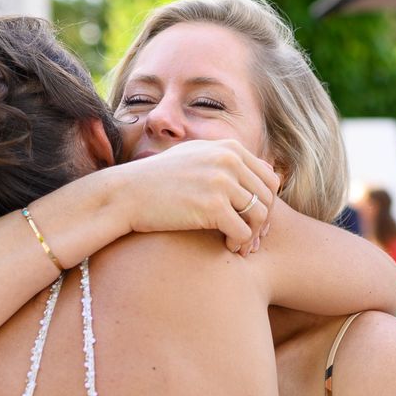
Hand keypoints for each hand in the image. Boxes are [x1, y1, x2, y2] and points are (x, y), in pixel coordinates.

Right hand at [110, 140, 280, 254]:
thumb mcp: (195, 157)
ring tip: (239, 245)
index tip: (255, 220)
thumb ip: (227, 161)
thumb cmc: (158, 180)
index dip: (268, 202)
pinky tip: (227, 247)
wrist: (125, 193)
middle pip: (268, 197)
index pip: (269, 177)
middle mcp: (229, 160)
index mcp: (229, 148)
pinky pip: (242, 231)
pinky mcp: (212, 206)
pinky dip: (239, 243)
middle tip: (251, 238)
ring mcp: (221, 181)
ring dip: (252, 235)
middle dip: (263, 221)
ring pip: (259, 215)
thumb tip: (264, 169)